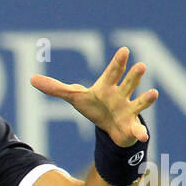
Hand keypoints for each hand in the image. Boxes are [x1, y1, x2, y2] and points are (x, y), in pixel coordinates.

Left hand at [30, 46, 156, 146]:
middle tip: (141, 65)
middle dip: (134, 75)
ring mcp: (129, 110)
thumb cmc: (94, 106)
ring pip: (139, 102)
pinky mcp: (131, 126)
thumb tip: (31, 79)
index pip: (113, 71)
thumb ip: (55, 88)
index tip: (124, 50)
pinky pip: (137, 129)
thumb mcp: (74, 97)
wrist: (109, 126)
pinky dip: (140, 132)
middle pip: (128, 83)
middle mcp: (121, 95)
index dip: (118, 62)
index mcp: (108, 86)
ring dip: (146, 99)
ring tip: (154, 94)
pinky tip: (143, 135)